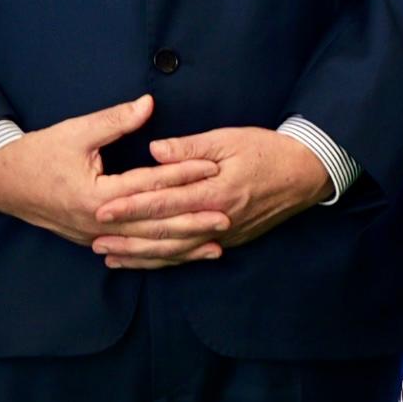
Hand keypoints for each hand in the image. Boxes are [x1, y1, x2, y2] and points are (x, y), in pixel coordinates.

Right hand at [0, 94, 221, 256]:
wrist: (3, 182)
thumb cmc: (38, 153)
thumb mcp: (75, 132)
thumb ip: (115, 120)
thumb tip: (149, 103)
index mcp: (95, 195)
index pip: (148, 185)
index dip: (182, 175)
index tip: (213, 167)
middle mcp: (99, 222)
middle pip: (154, 225)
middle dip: (193, 221)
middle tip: (227, 216)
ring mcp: (97, 237)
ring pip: (147, 246)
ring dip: (183, 247)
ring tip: (217, 246)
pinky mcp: (96, 242)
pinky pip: (135, 254)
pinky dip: (162, 256)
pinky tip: (185, 255)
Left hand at [113, 127, 331, 263]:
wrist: (307, 173)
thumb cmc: (268, 150)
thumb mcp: (229, 139)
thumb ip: (189, 147)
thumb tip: (155, 151)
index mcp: (215, 191)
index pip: (164, 202)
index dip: (131, 207)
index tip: (102, 210)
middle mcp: (219, 218)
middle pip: (165, 234)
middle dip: (128, 238)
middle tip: (94, 239)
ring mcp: (226, 233)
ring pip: (177, 251)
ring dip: (143, 256)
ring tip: (111, 257)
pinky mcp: (231, 239)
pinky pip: (193, 255)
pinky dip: (167, 260)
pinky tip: (146, 262)